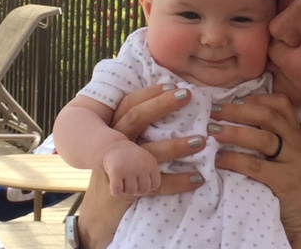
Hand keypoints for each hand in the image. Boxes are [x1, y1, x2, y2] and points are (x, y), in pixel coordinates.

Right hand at [78, 84, 206, 248]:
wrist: (98, 215)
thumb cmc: (119, 173)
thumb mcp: (123, 147)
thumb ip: (142, 129)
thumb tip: (178, 105)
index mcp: (113, 130)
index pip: (129, 104)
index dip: (151, 93)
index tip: (174, 84)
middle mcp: (113, 144)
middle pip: (136, 118)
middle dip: (162, 105)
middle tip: (187, 95)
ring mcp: (117, 168)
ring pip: (148, 152)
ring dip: (177, 146)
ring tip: (202, 141)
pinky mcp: (125, 191)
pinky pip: (155, 184)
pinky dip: (178, 181)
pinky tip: (198, 178)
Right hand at [102, 140, 160, 196]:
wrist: (111, 146)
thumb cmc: (131, 159)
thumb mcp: (146, 162)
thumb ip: (153, 175)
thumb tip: (166, 190)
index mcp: (151, 163)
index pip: (155, 185)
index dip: (147, 186)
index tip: (139, 181)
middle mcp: (142, 165)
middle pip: (143, 190)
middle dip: (136, 189)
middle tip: (129, 180)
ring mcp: (129, 168)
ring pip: (130, 191)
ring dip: (125, 189)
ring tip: (122, 179)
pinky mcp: (116, 171)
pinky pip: (117, 191)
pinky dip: (115, 190)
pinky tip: (114, 183)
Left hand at [209, 93, 300, 248]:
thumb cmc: (290, 192)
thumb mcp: (285, 161)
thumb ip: (269, 143)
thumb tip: (232, 125)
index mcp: (296, 136)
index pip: (283, 104)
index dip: (258, 98)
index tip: (236, 98)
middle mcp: (298, 144)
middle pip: (269, 116)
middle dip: (239, 111)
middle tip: (215, 111)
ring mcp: (296, 162)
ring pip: (264, 138)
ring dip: (234, 132)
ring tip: (213, 131)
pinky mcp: (289, 182)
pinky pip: (258, 166)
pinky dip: (235, 160)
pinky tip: (219, 161)